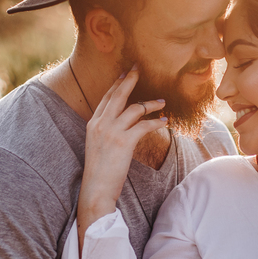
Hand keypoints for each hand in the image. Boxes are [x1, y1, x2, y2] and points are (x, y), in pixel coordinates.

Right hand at [76, 67, 166, 243]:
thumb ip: (105, 134)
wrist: (96, 189)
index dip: (116, 85)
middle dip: (129, 80)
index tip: (125, 75)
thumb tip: (120, 128)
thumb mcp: (97, 147)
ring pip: (134, 107)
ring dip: (151, 103)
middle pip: (118, 95)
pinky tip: (165, 121)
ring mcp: (111, 131)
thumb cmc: (99, 173)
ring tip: (162, 102)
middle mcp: (100, 124)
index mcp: (92, 124)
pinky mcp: (124, 142)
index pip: (106, 98)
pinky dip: (156, 122)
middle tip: (138, 69)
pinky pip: (144, 125)